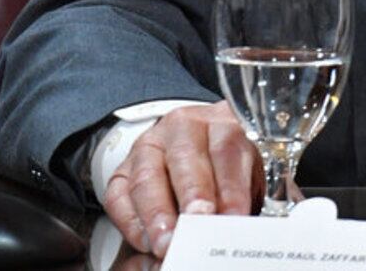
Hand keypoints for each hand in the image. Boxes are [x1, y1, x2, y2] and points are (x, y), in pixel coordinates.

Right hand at [103, 102, 262, 257]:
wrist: (199, 153)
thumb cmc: (226, 168)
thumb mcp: (246, 175)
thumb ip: (242, 196)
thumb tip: (239, 225)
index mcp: (220, 122)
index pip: (226, 148)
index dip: (231, 186)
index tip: (235, 217)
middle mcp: (182, 128)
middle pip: (185, 157)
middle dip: (192, 194)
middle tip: (199, 225)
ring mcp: (149, 147)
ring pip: (148, 176)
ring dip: (158, 214)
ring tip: (167, 243)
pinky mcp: (123, 171)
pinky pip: (118, 196)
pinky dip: (131, 222)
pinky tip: (145, 241)